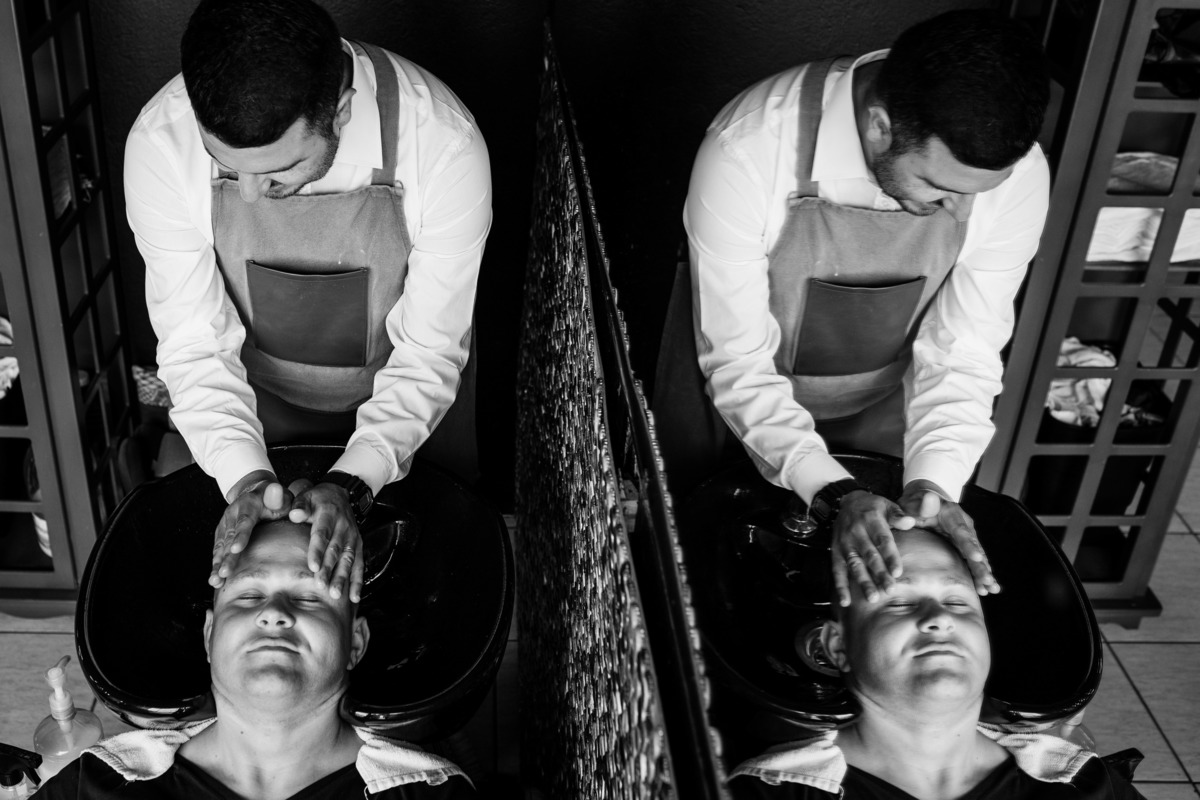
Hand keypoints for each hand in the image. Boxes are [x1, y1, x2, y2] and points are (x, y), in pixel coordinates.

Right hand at [211, 471, 292, 588]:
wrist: (257, 493)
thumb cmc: (275, 499)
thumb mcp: (280, 495)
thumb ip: (278, 496)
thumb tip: (276, 489)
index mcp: (248, 504)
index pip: (245, 521)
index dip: (240, 536)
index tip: (237, 549)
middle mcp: (232, 514)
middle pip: (229, 538)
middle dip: (226, 557)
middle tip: (224, 573)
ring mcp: (225, 524)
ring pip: (220, 546)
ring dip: (217, 564)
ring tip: (215, 581)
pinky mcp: (222, 533)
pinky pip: (218, 550)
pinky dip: (216, 564)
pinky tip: (214, 579)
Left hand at [287, 479, 363, 602]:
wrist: (339, 495)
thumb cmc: (317, 500)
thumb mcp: (306, 496)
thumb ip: (300, 506)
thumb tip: (294, 515)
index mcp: (329, 514)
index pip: (322, 534)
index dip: (317, 551)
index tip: (312, 566)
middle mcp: (344, 527)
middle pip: (335, 551)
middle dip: (329, 569)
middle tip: (321, 586)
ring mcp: (353, 537)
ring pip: (348, 560)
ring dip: (342, 578)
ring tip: (335, 594)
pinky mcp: (358, 546)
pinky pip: (359, 565)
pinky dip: (357, 582)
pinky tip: (354, 597)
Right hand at [830, 490, 915, 605]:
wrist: (847, 502)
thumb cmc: (872, 507)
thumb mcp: (886, 505)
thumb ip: (898, 515)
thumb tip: (910, 522)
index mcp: (871, 520)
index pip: (882, 540)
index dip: (890, 556)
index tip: (898, 572)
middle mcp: (856, 532)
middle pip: (869, 556)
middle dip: (879, 574)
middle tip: (889, 589)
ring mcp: (844, 543)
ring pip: (854, 565)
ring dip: (863, 582)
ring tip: (873, 597)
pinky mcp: (836, 552)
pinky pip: (837, 570)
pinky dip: (840, 586)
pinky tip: (846, 601)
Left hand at [898, 479, 999, 594]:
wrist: (923, 502)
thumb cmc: (915, 504)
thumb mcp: (914, 501)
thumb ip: (920, 504)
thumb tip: (928, 498)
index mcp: (952, 514)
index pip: (961, 531)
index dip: (969, 545)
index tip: (977, 558)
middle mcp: (964, 525)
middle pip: (974, 547)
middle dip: (981, 565)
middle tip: (988, 581)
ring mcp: (966, 537)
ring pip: (978, 557)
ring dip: (984, 573)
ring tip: (992, 589)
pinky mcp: (965, 546)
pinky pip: (974, 561)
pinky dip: (980, 574)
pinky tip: (986, 588)